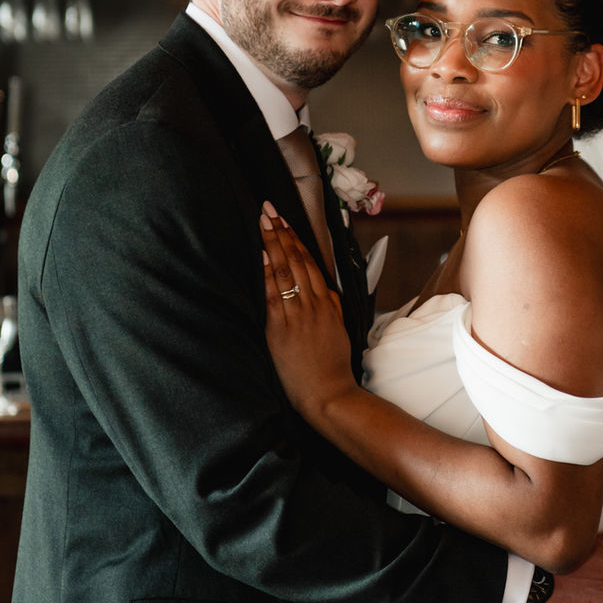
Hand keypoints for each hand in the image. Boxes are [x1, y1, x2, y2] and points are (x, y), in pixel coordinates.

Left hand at [260, 204, 356, 419]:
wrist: (328, 393)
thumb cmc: (333, 365)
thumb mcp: (340, 329)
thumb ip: (332, 306)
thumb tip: (326, 289)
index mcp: (327, 303)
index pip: (309, 262)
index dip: (295, 238)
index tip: (283, 219)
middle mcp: (313, 304)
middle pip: (296, 260)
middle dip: (281, 232)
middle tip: (268, 209)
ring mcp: (297, 316)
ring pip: (285, 272)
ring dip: (273, 245)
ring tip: (264, 223)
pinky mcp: (282, 330)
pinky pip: (274, 296)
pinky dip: (268, 274)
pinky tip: (262, 256)